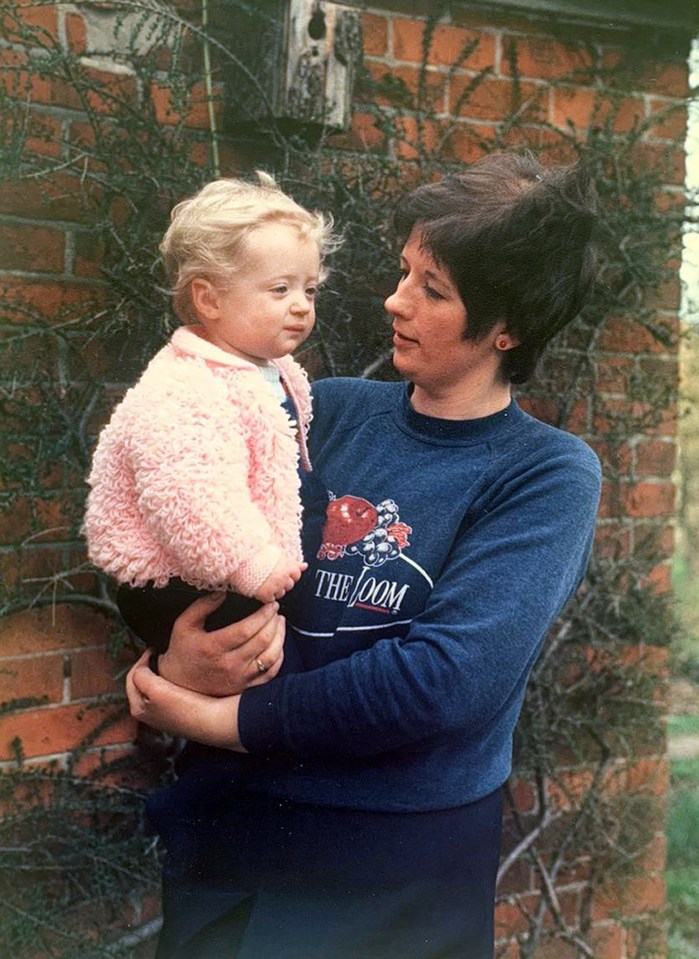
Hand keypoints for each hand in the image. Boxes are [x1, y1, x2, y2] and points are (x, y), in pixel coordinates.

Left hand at [127, 651, 242, 748]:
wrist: (213, 721)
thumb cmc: (185, 708)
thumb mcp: (155, 689)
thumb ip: (141, 675)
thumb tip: (142, 667)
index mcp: (138, 709)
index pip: (131, 677)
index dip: (141, 659)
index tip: (154, 648)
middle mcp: (148, 713)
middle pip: (141, 682)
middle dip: (149, 666)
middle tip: (160, 653)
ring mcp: (164, 713)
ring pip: (155, 686)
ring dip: (160, 673)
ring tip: (170, 662)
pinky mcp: (179, 711)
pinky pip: (170, 690)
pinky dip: (172, 681)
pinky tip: (181, 676)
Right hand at [157, 592, 285, 696]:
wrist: (177, 684)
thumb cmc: (182, 651)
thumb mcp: (184, 625)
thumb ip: (202, 606)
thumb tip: (223, 592)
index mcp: (214, 647)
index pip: (247, 629)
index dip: (263, 615)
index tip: (270, 603)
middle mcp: (229, 665)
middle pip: (262, 641)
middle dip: (273, 621)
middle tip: (276, 608)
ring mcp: (239, 678)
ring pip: (270, 657)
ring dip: (280, 637)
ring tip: (279, 622)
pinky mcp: (245, 687)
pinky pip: (270, 674)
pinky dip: (279, 657)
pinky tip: (278, 644)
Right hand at [254, 554, 306, 602]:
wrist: (243, 559)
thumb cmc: (259, 555)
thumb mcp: (279, 556)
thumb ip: (294, 563)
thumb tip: (305, 566)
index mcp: (289, 567)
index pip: (296, 575)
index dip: (289, 574)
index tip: (281, 572)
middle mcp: (284, 578)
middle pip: (289, 585)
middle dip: (282, 583)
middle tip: (271, 576)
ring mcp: (276, 587)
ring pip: (280, 594)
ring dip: (274, 590)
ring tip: (264, 581)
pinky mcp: (266, 594)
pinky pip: (269, 599)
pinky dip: (265, 596)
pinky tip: (260, 588)